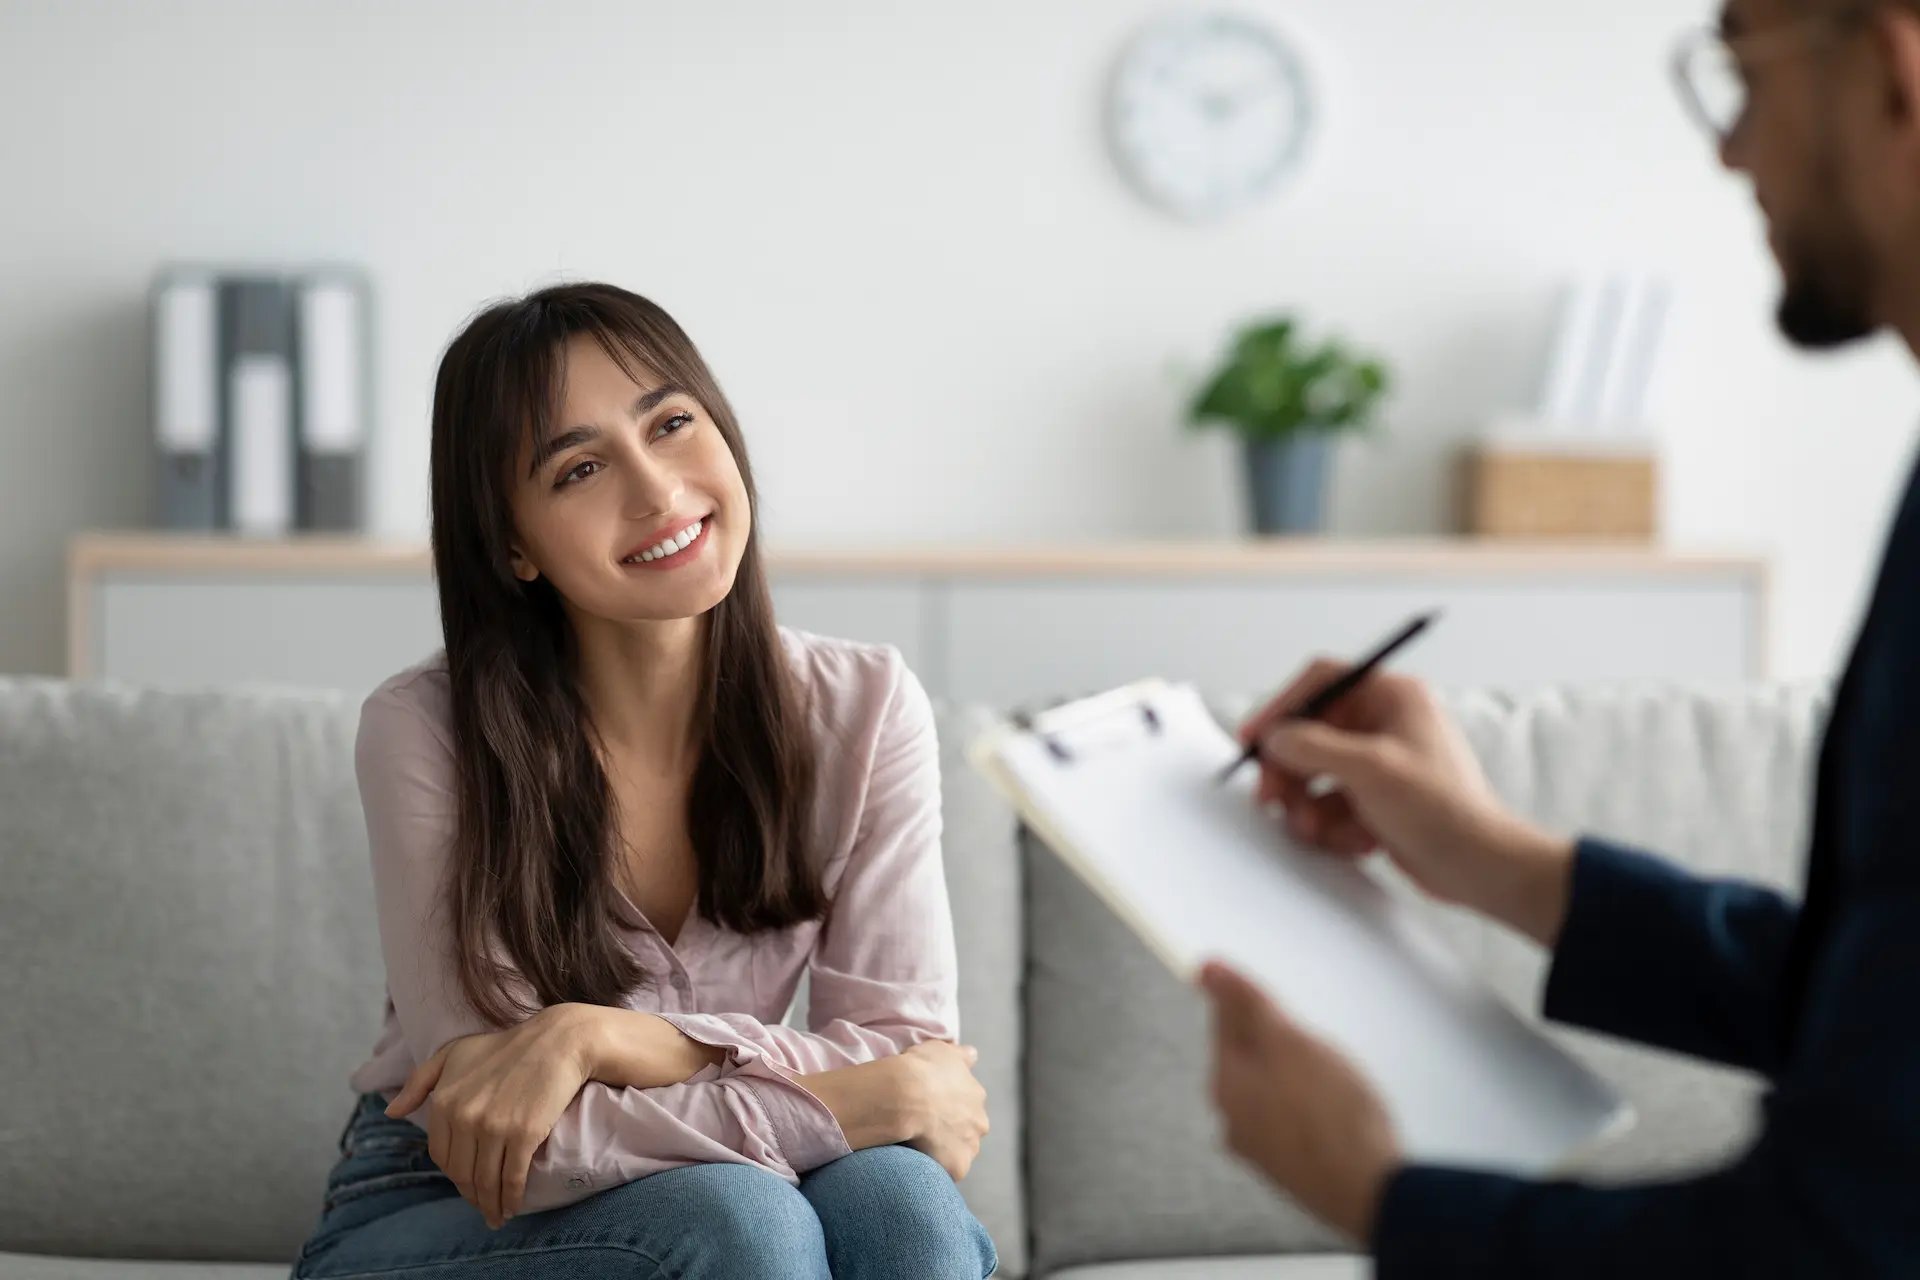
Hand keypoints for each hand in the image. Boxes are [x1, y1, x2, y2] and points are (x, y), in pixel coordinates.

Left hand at [385, 1003, 598, 1229]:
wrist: (557, 1041)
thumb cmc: (505, 1047)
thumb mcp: (453, 1054)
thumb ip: (418, 1083)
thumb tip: (390, 1113)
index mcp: (444, 1101)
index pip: (441, 1155)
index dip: (454, 1175)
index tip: (466, 1184)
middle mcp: (464, 1117)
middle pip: (463, 1173)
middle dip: (472, 1196)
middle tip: (484, 1208)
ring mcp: (494, 1127)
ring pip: (486, 1181)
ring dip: (491, 1205)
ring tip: (498, 1216)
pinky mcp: (523, 1134)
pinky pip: (512, 1177)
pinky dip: (512, 1198)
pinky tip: (514, 1206)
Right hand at [899, 1041, 989, 1180]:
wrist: (906, 1095)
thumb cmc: (921, 1068)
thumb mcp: (942, 1049)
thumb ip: (960, 1054)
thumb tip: (973, 1055)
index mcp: (977, 1095)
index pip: (967, 1105)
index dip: (949, 1107)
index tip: (931, 1107)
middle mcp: (980, 1121)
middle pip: (968, 1131)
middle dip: (953, 1131)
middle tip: (926, 1129)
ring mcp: (970, 1147)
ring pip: (959, 1152)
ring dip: (945, 1151)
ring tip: (919, 1148)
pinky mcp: (958, 1167)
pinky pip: (948, 1172)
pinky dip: (937, 1169)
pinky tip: (919, 1162)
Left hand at [1198, 960, 1399, 1242]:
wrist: (1369, 1190)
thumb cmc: (1330, 1112)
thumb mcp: (1287, 1040)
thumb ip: (1245, 1003)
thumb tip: (1204, 969)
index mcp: (1225, 1083)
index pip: (1225, 1023)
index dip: (1252, 1002)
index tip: (1279, 998)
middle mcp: (1233, 1119)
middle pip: (1248, 1060)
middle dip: (1278, 1043)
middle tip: (1316, 1040)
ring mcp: (1260, 1150)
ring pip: (1271, 1093)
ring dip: (1295, 1078)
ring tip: (1332, 1077)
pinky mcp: (1290, 1169)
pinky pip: (1292, 1123)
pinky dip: (1308, 1110)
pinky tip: (1336, 1111)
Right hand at [1240, 658, 1575, 946]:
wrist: (1479, 867)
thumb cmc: (1443, 809)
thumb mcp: (1370, 769)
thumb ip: (1313, 747)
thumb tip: (1275, 738)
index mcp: (1392, 697)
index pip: (1323, 683)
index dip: (1283, 706)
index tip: (1254, 737)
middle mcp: (1385, 724)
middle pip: (1311, 734)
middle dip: (1290, 771)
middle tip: (1272, 798)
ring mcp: (1380, 764)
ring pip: (1316, 776)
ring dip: (1310, 807)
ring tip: (1319, 830)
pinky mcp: (1377, 801)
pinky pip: (1332, 806)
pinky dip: (1335, 827)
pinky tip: (1358, 841)